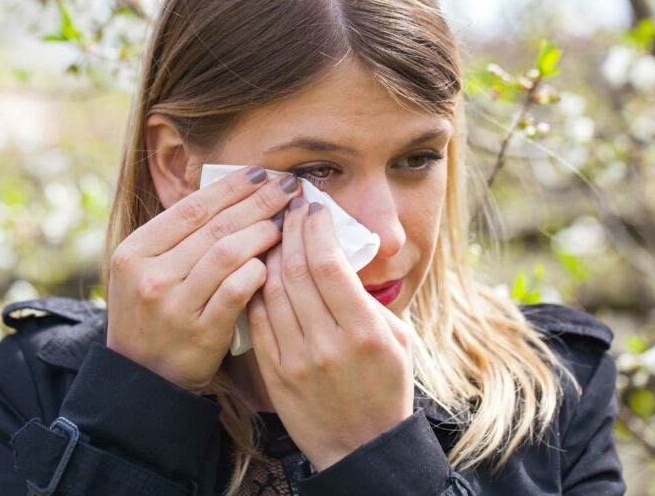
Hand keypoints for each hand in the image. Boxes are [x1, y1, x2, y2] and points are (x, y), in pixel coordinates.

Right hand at [106, 166, 301, 392]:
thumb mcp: (147, 270)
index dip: (231, 186)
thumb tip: (233, 194)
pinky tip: (275, 263)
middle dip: (258, 202)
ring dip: (263, 233)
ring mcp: (173, 305)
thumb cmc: (153, 314)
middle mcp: (150, 275)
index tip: (261, 173)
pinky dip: (258, 272)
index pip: (192, 207)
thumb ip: (180, 237)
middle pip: (215, 225)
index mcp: (135, 251)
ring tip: (286, 223)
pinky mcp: (199, 333)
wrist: (142, 379)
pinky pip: (236, 291)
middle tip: (288, 188)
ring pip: (228, 253)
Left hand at [246, 198, 414, 471]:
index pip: (330, 265)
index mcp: (365, 331)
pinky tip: (259, 265)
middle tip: (289, 206)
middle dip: (290, 230)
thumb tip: (339, 257)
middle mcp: (329, 342)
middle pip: (297, 270)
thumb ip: (369, 300)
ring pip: (271, 289)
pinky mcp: (275, 371)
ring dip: (269, 252)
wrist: (360, 448)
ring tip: (272, 229)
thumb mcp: (398, 340)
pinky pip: (257, 318)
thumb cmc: (387, 388)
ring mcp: (297, 358)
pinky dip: (256, 286)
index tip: (314, 208)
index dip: (317, 229)